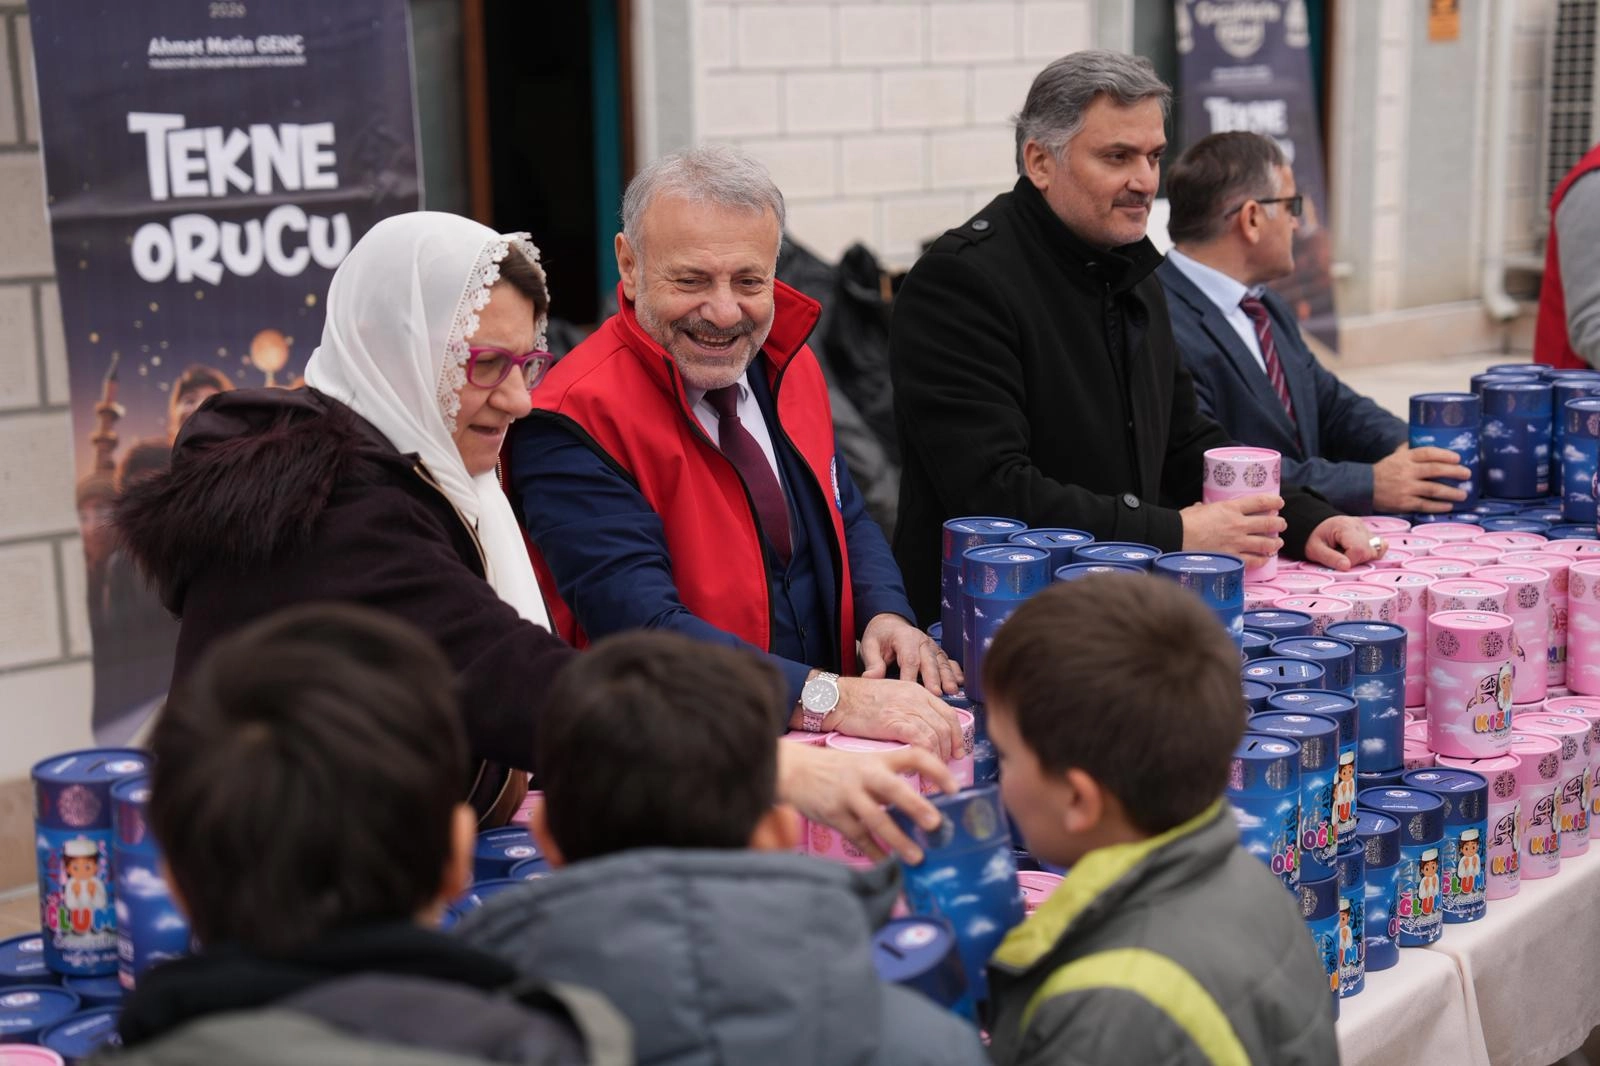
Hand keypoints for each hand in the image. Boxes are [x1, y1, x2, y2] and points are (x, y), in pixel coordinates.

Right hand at [776, 740, 956, 862]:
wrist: (794, 771)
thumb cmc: (837, 770)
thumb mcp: (863, 765)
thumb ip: (887, 783)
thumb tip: (918, 810)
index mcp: (878, 759)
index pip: (913, 756)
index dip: (936, 770)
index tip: (955, 789)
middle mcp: (865, 775)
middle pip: (893, 788)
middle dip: (915, 806)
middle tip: (935, 824)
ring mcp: (848, 795)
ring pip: (875, 819)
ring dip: (898, 840)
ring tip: (917, 857)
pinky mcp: (833, 814)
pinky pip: (857, 837)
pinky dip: (872, 852)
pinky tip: (886, 863)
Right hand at [800, 675, 961, 760]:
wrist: (837, 699)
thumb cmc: (859, 700)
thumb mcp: (892, 696)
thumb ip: (910, 709)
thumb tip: (923, 730)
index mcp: (917, 691)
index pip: (949, 714)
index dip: (957, 736)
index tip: (957, 751)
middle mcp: (916, 698)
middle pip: (946, 727)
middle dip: (950, 750)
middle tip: (946, 766)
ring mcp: (906, 709)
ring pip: (936, 736)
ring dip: (938, 758)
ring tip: (932, 772)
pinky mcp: (894, 722)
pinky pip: (922, 742)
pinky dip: (926, 758)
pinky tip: (920, 770)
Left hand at [860, 612, 963, 694]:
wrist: (890, 624)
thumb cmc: (880, 636)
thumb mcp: (870, 645)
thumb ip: (872, 662)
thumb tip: (871, 678)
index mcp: (905, 637)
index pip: (909, 659)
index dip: (911, 676)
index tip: (911, 693)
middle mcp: (921, 641)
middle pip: (929, 661)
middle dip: (934, 678)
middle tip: (936, 694)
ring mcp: (931, 646)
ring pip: (942, 662)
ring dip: (948, 677)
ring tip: (952, 691)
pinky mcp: (937, 652)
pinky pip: (949, 661)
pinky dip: (956, 671)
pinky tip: (961, 682)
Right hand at [1179, 493, 1285, 566]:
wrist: (1176, 537)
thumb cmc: (1184, 522)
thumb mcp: (1197, 509)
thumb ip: (1205, 508)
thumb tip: (1202, 508)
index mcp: (1230, 508)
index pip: (1260, 502)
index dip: (1273, 501)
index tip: (1279, 502)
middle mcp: (1238, 524)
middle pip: (1268, 523)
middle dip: (1279, 523)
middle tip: (1282, 524)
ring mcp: (1237, 542)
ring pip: (1265, 544)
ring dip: (1275, 543)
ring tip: (1278, 543)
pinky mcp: (1232, 557)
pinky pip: (1253, 561)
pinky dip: (1262, 560)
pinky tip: (1265, 559)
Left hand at [1303, 515, 1382, 569]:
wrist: (1313, 526)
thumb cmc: (1313, 537)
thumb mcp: (1314, 550)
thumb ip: (1330, 558)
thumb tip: (1347, 567)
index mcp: (1345, 526)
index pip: (1359, 550)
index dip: (1350, 561)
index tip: (1339, 562)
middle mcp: (1358, 525)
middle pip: (1370, 550)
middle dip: (1357, 560)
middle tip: (1341, 558)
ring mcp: (1364, 528)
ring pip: (1377, 549)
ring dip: (1364, 557)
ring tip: (1348, 554)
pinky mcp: (1367, 532)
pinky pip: (1378, 545)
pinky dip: (1370, 553)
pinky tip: (1357, 553)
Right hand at [1371, 444, 1470, 513]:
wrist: (1363, 488)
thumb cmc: (1382, 471)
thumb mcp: (1394, 457)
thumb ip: (1407, 450)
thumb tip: (1422, 438)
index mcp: (1405, 458)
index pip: (1427, 453)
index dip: (1444, 455)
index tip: (1458, 458)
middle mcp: (1406, 472)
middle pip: (1434, 470)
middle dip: (1454, 472)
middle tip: (1467, 474)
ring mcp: (1405, 488)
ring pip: (1433, 489)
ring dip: (1451, 492)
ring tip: (1463, 494)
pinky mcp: (1403, 503)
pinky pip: (1425, 504)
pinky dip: (1438, 506)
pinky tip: (1448, 506)